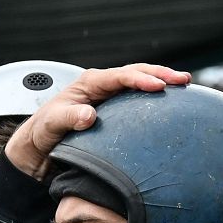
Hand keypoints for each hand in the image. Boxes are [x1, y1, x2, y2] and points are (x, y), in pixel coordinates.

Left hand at [5, 64, 190, 179]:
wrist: (39, 149)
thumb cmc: (43, 134)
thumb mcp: (52, 125)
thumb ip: (68, 118)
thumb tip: (90, 115)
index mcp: (89, 84)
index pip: (119, 76)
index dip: (140, 79)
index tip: (159, 86)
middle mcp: (101, 88)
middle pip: (135, 73)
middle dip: (160, 74)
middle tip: (183, 80)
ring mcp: (109, 100)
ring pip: (139, 85)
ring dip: (161, 83)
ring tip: (184, 86)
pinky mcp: (115, 114)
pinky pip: (138, 102)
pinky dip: (155, 101)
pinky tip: (170, 106)